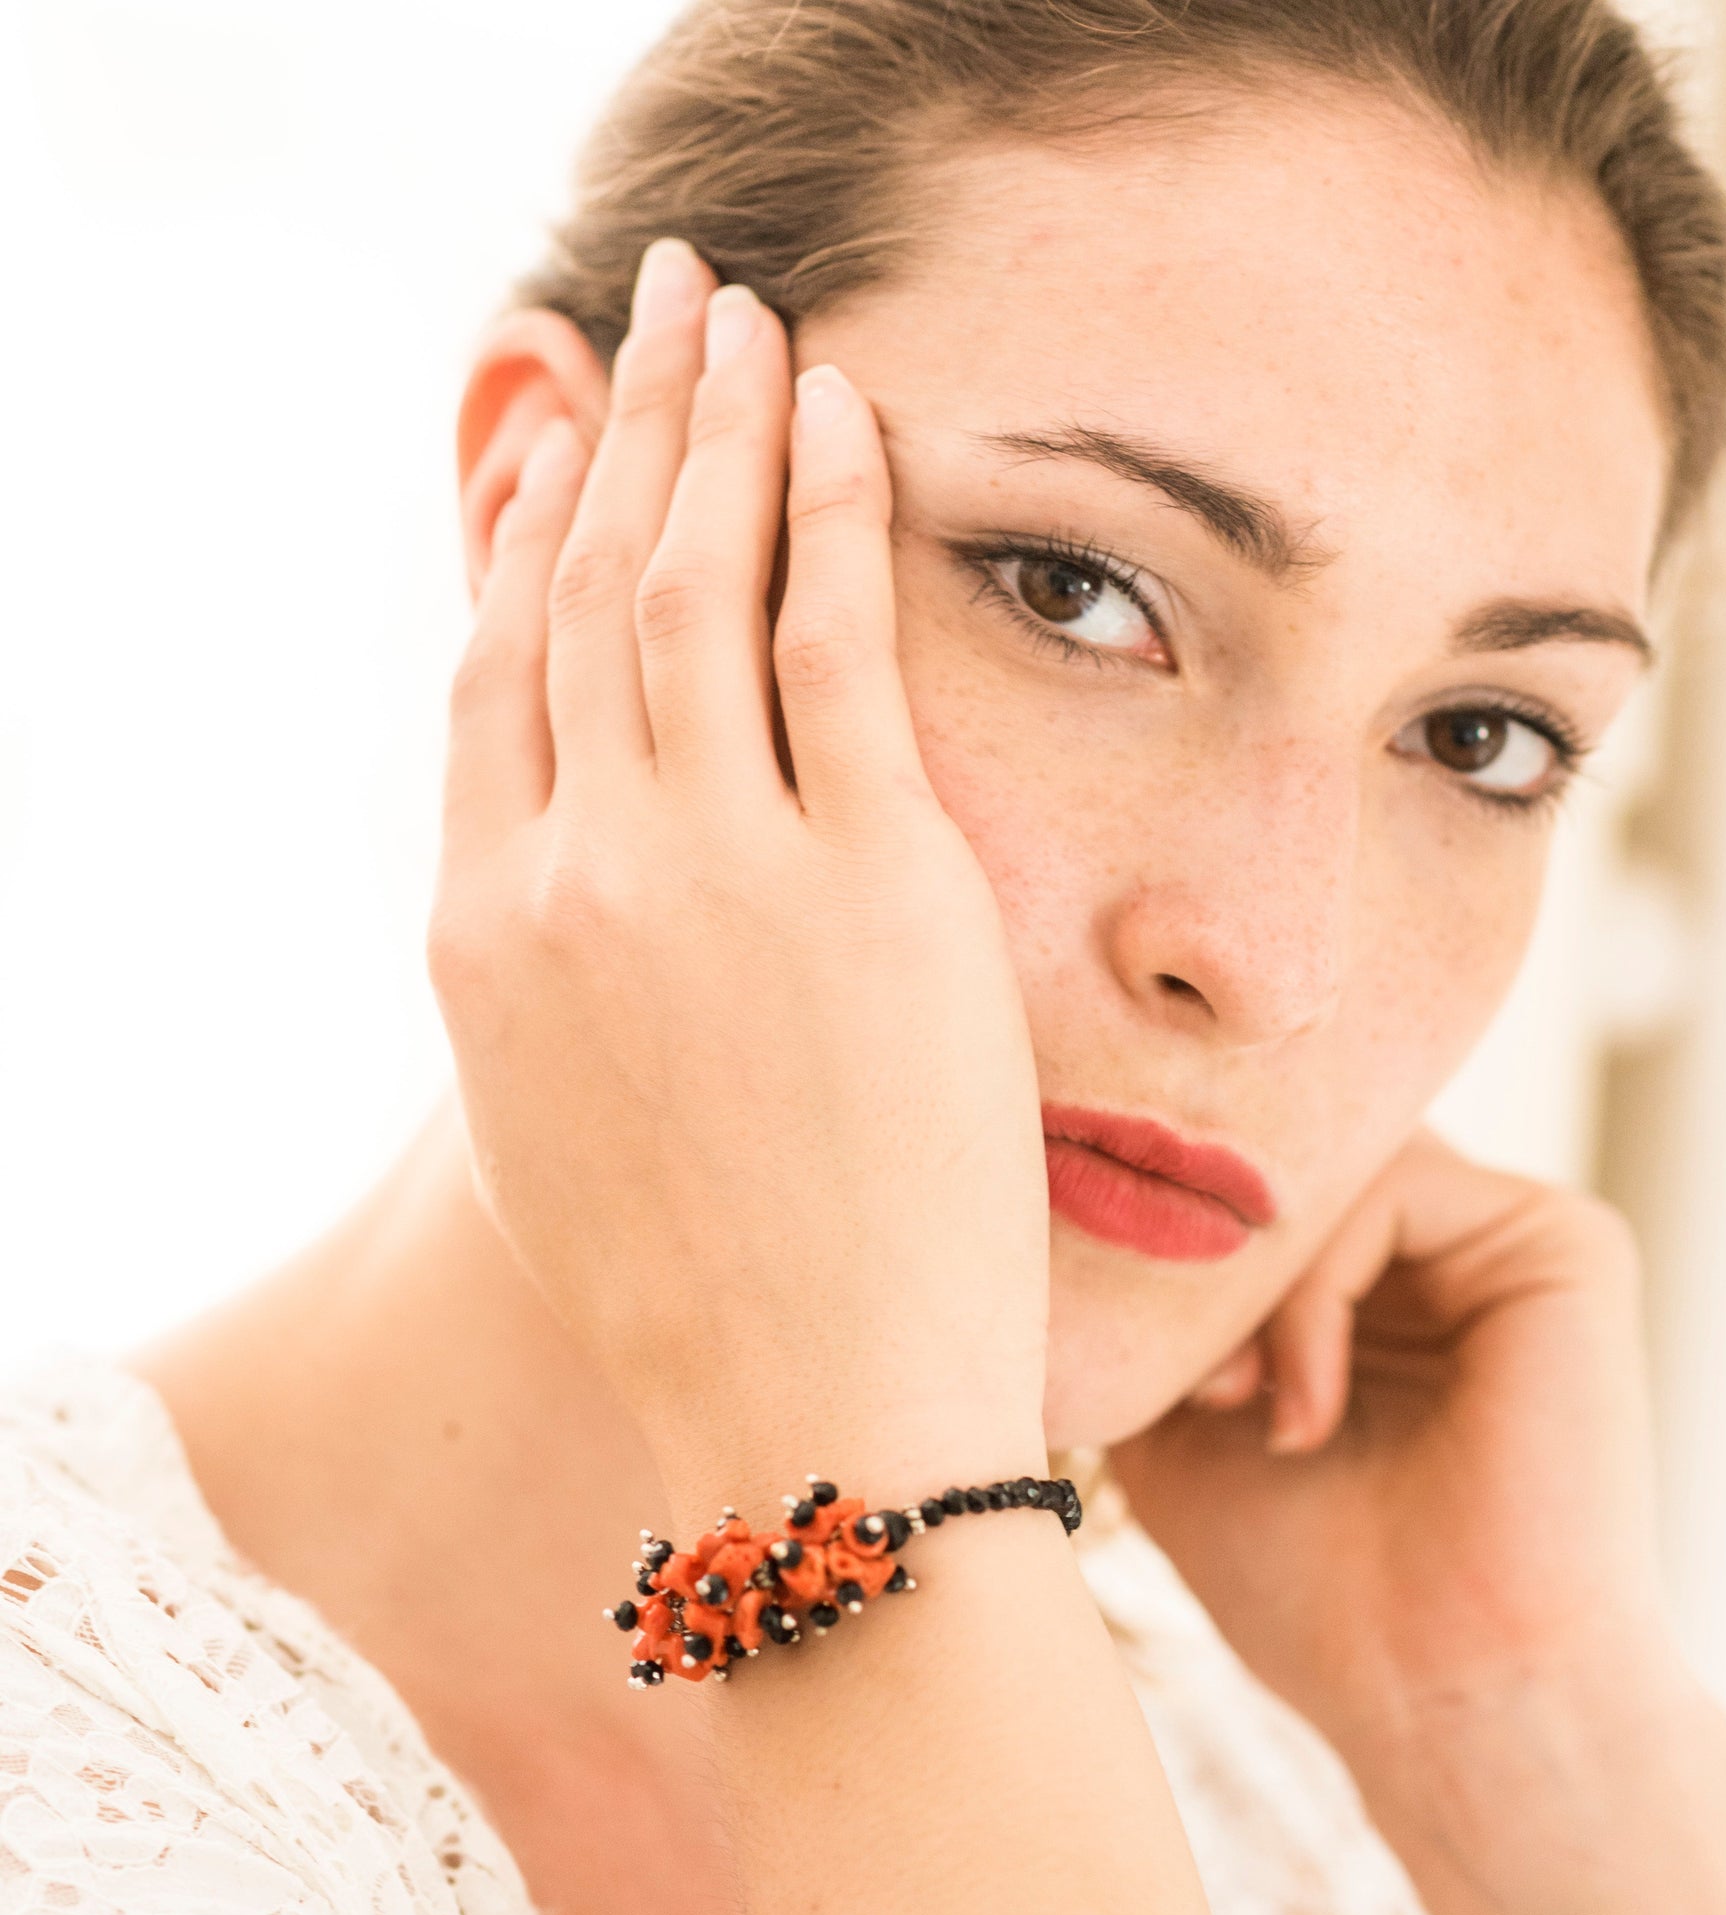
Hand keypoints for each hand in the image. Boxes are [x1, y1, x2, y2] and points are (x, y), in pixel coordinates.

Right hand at [428, 242, 1049, 1515]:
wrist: (816, 1418)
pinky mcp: (867, 877)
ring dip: (714, 427)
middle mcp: (573, 878)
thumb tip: (581, 882)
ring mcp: (713, 870)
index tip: (560, 455)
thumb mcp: (568, 1131)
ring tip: (739, 314)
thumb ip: (553, 981)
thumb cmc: (708, 1301)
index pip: (490, 682)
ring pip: (691, 585)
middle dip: (620, 433)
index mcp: (487, 940)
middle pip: (581, 595)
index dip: (523, 546)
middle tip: (655, 314)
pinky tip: (843, 410)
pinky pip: (832, 638)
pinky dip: (830, 509)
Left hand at [1113, 1131, 1725, 1914]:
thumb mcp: (1177, 1417)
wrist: (1442, 1698)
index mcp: (1372, 1277)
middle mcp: (1442, 1241)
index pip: (1253, 1173)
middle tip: (1174, 1374)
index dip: (1164, 1223)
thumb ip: (1152, 1303)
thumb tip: (1083, 1189)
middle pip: (1283, 1153)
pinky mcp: (1562, 1240)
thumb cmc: (1311, 1582)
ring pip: (1324, 1167)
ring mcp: (1504, 1233)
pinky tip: (1303, 1412)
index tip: (1103, 1327)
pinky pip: (1392, 1188)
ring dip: (1247, 1281)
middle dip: (1199, 1246)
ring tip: (1231, 1404)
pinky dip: (1312, 1296)